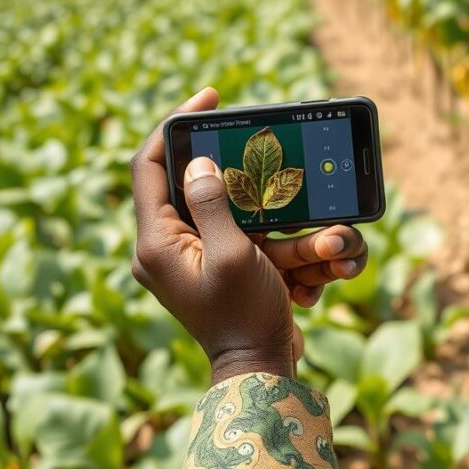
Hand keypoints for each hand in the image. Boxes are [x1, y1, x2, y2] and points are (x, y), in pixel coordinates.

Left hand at [130, 88, 368, 381]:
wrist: (261, 371)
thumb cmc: (244, 317)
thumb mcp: (232, 255)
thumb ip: (212, 204)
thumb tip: (197, 163)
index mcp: (156, 242)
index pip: (150, 164)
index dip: (175, 125)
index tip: (209, 98)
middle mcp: (168, 247)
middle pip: (199, 185)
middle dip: (247, 179)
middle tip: (272, 161)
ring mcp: (197, 257)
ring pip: (238, 213)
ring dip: (281, 222)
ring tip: (317, 248)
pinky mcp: (223, 268)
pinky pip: (253, 236)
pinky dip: (282, 242)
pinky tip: (307, 271)